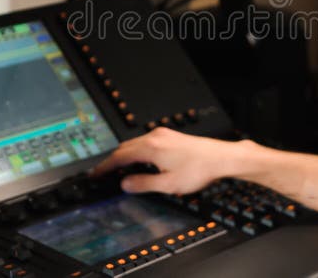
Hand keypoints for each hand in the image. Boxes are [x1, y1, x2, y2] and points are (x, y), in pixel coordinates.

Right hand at [90, 127, 243, 194]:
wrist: (221, 157)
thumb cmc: (199, 169)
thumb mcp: (168, 184)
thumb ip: (144, 184)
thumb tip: (125, 184)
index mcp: (151, 147)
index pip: (119, 156)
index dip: (105, 166)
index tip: (95, 174)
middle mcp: (155, 136)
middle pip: (125, 147)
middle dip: (113, 160)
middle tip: (104, 173)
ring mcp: (163, 134)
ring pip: (135, 143)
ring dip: (126, 155)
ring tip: (120, 169)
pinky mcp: (171, 136)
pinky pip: (146, 142)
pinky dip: (137, 151)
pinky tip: (142, 161)